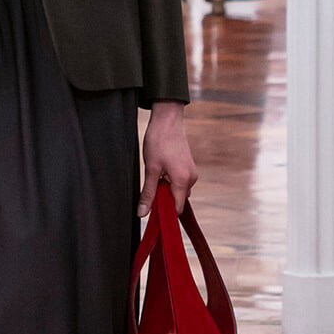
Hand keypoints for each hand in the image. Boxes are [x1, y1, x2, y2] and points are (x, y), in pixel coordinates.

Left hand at [139, 100, 197, 216]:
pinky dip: (169, 180)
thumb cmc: (159, 141)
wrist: (167, 120)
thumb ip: (148, 193)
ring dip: (166, 188)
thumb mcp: (150, 169)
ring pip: (177, 190)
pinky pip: (179, 181)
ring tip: (155, 173)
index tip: (151, 208)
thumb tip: (142, 213)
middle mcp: (191, 178)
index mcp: (183, 180)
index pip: (177, 208)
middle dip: (164, 198)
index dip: (164, 211)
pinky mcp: (188, 167)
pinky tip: (161, 168)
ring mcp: (191, 172)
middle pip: (177, 200)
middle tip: (150, 185)